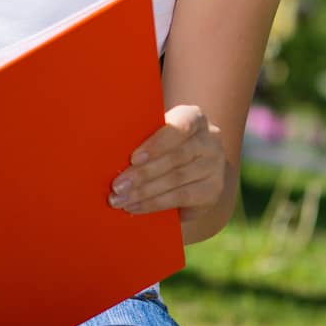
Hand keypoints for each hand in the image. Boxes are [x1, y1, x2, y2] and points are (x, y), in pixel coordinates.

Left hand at [109, 103, 225, 220]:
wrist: (190, 170)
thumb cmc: (163, 145)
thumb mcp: (155, 134)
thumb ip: (141, 136)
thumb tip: (109, 147)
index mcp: (194, 118)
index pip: (179, 126)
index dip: (156, 144)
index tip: (133, 158)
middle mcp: (210, 139)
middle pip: (176, 157)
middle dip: (143, 173)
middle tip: (117, 186)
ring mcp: (215, 165)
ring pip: (177, 179)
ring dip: (145, 192)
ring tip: (120, 199)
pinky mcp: (213, 190)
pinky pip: (182, 197)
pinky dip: (155, 203)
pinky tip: (135, 207)